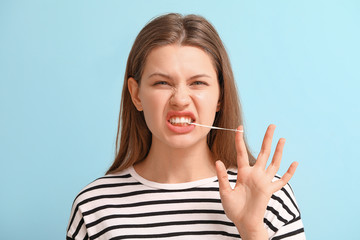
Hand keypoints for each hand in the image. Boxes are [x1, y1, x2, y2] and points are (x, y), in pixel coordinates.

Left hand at [215, 124, 297, 239]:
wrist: (243, 222)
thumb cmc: (233, 208)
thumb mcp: (225, 192)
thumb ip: (223, 176)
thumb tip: (218, 161)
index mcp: (243, 173)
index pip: (241, 152)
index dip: (240, 140)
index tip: (239, 127)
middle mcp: (255, 174)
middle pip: (263, 152)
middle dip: (267, 139)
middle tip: (272, 125)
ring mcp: (264, 181)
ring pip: (274, 163)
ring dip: (279, 151)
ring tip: (282, 139)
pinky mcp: (270, 190)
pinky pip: (282, 181)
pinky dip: (289, 173)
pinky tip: (294, 163)